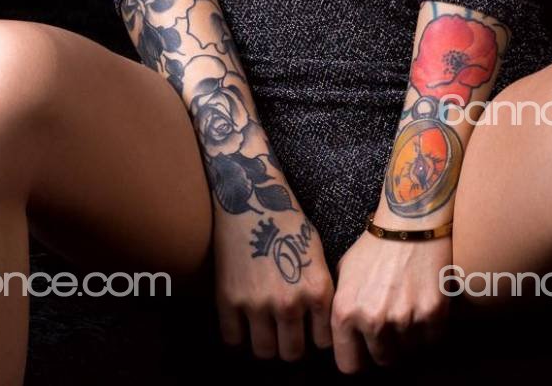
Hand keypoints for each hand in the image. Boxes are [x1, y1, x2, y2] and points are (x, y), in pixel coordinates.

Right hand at [212, 202, 334, 361]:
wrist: (250, 198)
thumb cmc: (287, 222)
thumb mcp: (317, 254)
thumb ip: (319, 290)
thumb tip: (320, 322)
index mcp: (317, 289)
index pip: (323, 342)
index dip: (314, 337)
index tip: (306, 329)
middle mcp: (289, 302)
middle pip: (293, 353)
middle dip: (290, 344)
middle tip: (283, 332)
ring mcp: (257, 304)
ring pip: (265, 352)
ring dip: (265, 343)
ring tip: (263, 327)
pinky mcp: (228, 300)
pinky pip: (233, 341)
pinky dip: (238, 335)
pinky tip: (242, 320)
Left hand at [331, 226, 452, 372]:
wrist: (409, 222)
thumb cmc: (374, 246)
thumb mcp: (344, 273)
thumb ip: (342, 308)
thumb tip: (342, 339)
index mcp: (345, 313)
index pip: (349, 366)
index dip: (359, 358)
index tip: (366, 349)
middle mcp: (373, 321)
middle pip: (383, 361)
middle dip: (387, 347)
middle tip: (392, 323)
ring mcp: (403, 319)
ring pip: (408, 351)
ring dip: (409, 337)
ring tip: (407, 307)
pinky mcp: (432, 314)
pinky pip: (431, 339)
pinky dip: (430, 328)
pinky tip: (423, 304)